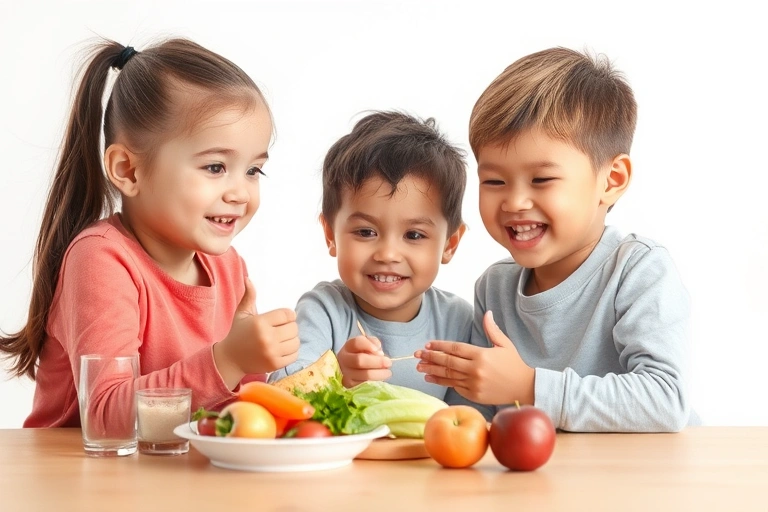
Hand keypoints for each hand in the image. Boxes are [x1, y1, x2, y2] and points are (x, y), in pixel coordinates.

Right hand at [214, 278, 299, 387]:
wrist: (230, 360)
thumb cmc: (238, 333)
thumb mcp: (242, 314)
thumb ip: (249, 296)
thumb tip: (248, 279)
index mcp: (260, 323)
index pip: (288, 314)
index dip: (287, 316)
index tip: (282, 319)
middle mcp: (267, 338)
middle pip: (294, 328)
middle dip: (289, 327)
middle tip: (281, 330)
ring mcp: (272, 352)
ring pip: (296, 341)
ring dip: (292, 339)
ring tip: (282, 339)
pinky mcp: (275, 364)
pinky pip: (295, 354)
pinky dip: (292, 351)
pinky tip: (282, 349)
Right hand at [337, 334, 391, 387]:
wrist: (351, 369)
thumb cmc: (363, 354)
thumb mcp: (368, 344)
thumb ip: (373, 343)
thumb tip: (379, 353)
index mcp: (349, 346)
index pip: (357, 343)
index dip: (369, 345)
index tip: (380, 351)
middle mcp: (344, 359)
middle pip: (359, 360)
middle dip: (377, 362)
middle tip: (388, 363)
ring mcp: (346, 373)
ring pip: (364, 374)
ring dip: (379, 374)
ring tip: (387, 372)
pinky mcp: (349, 385)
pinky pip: (364, 384)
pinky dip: (375, 382)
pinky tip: (380, 379)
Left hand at [415, 311, 534, 404]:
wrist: (525, 387)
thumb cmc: (514, 364)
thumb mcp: (504, 344)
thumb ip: (492, 329)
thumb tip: (487, 313)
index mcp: (482, 355)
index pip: (455, 349)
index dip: (439, 346)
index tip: (427, 345)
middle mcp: (475, 369)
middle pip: (447, 362)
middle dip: (430, 358)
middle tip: (416, 355)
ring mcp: (474, 384)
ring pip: (448, 375)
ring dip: (431, 371)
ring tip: (419, 367)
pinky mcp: (474, 395)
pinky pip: (454, 386)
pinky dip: (442, 382)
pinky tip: (431, 378)